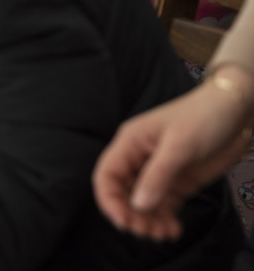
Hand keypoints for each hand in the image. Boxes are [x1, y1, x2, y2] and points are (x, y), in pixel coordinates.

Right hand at [92, 65, 253, 239]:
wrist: (236, 111)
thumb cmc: (203, 118)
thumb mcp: (180, 146)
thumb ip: (158, 175)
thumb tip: (137, 205)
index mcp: (130, 143)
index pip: (107, 175)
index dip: (109, 200)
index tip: (124, 222)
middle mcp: (139, 159)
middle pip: (122, 193)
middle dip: (131, 214)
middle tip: (148, 232)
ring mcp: (158, 172)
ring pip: (142, 203)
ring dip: (148, 221)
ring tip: (165, 233)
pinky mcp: (176, 182)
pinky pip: (162, 206)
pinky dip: (164, 219)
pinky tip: (174, 229)